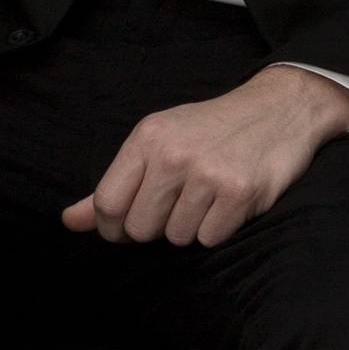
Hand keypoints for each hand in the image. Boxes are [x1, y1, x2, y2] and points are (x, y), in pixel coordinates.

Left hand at [62, 66, 348, 248]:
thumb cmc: (211, 130)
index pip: (107, 204)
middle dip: (157, 226)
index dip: (113, 226)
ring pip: (177, 237)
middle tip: (179, 202)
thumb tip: (70, 222)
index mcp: (147, 138)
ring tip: (208, 196)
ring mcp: (207, 174)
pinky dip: (219, 229)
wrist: (278, 110)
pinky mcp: (239, 193)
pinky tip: (228, 203)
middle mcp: (173, 154)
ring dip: (191, 227)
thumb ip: (113, 186)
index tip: (128, 225)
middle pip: (140, 228)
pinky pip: (210, 239)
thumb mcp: (158, 143)